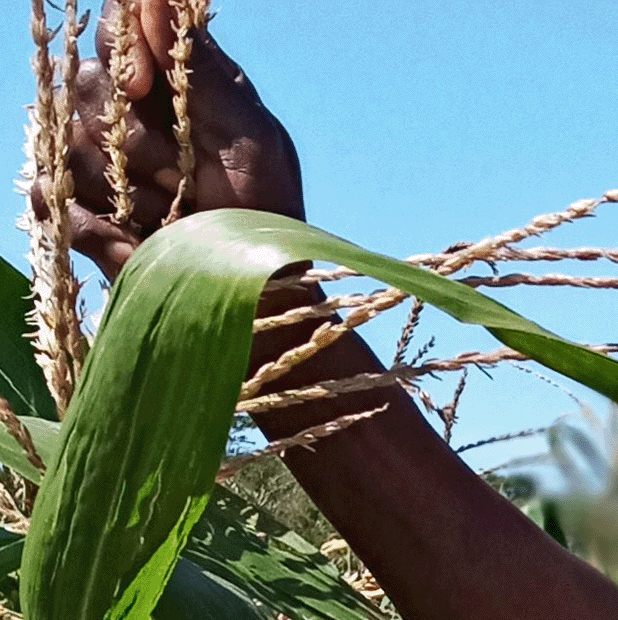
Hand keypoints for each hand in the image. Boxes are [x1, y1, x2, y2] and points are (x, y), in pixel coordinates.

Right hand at [50, 0, 303, 278]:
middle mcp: (128, 116)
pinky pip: (53, 197)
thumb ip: (203, 72)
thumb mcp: (253, 139)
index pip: (120, 32)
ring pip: (70, 144)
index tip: (145, 86)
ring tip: (179, 218)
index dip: (122, 48)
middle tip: (183, 178)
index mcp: (173, 87)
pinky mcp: (80, 212)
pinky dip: (100, 226)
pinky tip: (143, 244)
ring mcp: (100, 164)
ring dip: (131, 189)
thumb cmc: (268, 212)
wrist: (259, 292)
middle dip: (137, 136)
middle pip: (86, 85)